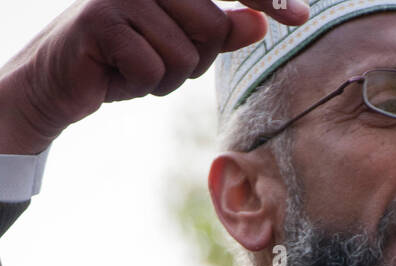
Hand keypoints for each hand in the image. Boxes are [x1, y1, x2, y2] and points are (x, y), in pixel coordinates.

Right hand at [0, 0, 309, 153]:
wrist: (59, 81)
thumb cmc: (121, 60)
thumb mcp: (176, 47)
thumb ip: (218, 32)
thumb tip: (258, 22)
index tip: (301, 15)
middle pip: (212, 29)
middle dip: (192, 62)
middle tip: (153, 62)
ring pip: (185, 55)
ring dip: (164, 79)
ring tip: (131, 68)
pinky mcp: (102, 20)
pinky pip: (153, 69)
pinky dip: (140, 86)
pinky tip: (114, 76)